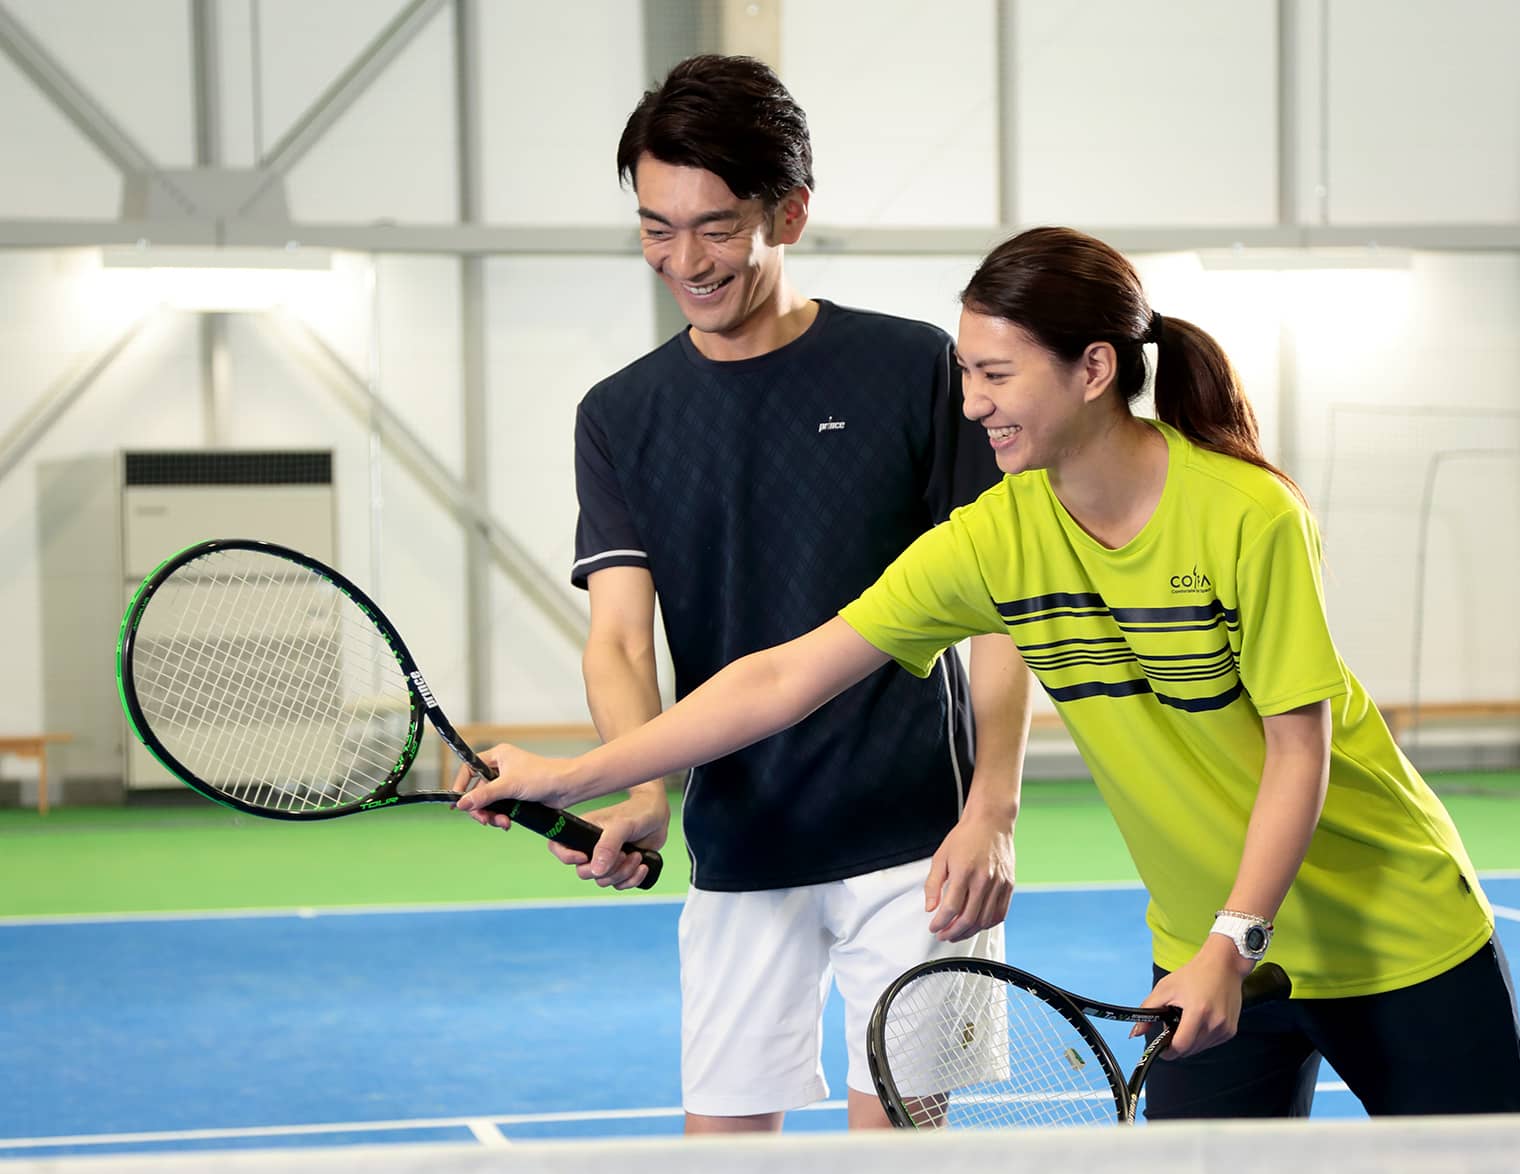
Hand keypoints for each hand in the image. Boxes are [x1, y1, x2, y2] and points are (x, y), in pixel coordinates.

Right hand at [449, 742, 578, 825]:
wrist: (566, 787)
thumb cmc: (542, 776)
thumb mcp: (509, 786)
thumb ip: (484, 795)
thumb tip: (461, 803)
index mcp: (497, 756)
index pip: (469, 768)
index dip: (461, 785)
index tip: (458, 802)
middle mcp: (501, 768)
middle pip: (477, 790)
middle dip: (480, 808)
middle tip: (485, 821)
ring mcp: (508, 783)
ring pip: (489, 802)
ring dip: (492, 815)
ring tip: (502, 823)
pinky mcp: (516, 796)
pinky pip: (500, 808)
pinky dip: (501, 817)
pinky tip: (507, 824)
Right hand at [546, 787, 669, 889]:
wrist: (658, 817)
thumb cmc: (637, 813)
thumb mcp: (622, 826)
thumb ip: (608, 846)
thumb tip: (596, 870)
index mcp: (583, 832)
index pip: (558, 846)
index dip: (566, 856)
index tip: (585, 856)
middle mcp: (591, 847)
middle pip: (584, 872)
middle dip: (607, 869)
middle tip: (624, 854)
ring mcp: (605, 860)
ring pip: (603, 881)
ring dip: (623, 873)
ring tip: (636, 856)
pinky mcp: (620, 868)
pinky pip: (619, 885)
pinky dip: (632, 879)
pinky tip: (643, 865)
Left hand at [924, 807, 1014, 941]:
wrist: (991, 821)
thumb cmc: (966, 836)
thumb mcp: (941, 857)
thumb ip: (933, 884)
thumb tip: (929, 907)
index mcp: (964, 872)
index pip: (951, 908)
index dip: (940, 923)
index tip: (934, 927)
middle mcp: (984, 880)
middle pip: (968, 919)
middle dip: (953, 932)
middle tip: (943, 935)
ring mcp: (999, 884)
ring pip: (985, 920)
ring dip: (969, 932)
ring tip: (957, 933)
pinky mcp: (1009, 885)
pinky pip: (1000, 914)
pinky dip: (987, 924)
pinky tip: (977, 925)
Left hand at [1130, 936, 1251, 1057]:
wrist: (1223, 965)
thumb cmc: (1193, 975)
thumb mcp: (1165, 988)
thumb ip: (1148, 1009)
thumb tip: (1134, 1032)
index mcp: (1198, 1012)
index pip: (1181, 1046)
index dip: (1168, 1051)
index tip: (1162, 1049)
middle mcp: (1215, 1023)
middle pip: (1190, 1050)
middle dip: (1177, 1044)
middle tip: (1173, 1027)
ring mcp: (1225, 1029)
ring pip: (1201, 1049)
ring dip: (1190, 1042)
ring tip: (1186, 1021)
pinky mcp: (1231, 1031)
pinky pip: (1211, 1044)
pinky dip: (1202, 1038)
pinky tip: (1199, 1022)